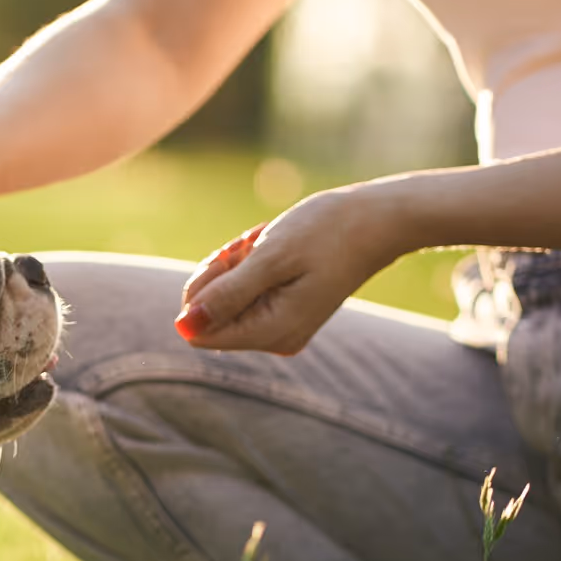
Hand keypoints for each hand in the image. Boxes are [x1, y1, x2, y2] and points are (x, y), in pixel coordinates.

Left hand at [174, 187, 406, 354]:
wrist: (377, 220)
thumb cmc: (327, 232)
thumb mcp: (270, 258)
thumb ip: (226, 294)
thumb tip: (184, 325)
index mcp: (271, 332)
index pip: (199, 331)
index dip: (201, 291)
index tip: (230, 259)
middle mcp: (276, 339)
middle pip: (212, 316)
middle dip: (221, 274)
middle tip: (253, 246)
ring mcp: (282, 327)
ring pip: (228, 299)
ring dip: (237, 264)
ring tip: (267, 242)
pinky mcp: (287, 312)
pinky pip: (248, 292)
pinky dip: (251, 264)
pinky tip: (272, 246)